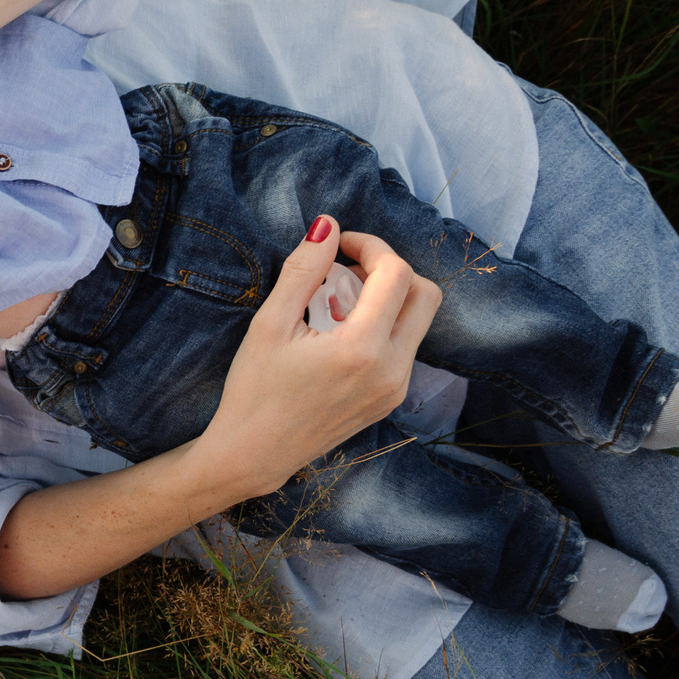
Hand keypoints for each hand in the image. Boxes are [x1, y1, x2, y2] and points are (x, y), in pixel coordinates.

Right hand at [195, 219, 443, 500]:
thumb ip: (303, 270)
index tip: (340, 246)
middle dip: (390, 270)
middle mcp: (391, 370)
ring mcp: (396, 388)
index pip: (396, 274)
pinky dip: (382, 326)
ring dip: (387, 298)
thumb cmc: (254, 390)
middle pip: (425, 294)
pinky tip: (340, 333)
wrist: (254, 454)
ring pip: (417, 320)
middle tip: (347, 270)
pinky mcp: (391, 399)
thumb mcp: (269, 324)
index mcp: (362, 349)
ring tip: (337, 303)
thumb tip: (328, 225)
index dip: (372, 246)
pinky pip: (404, 347)